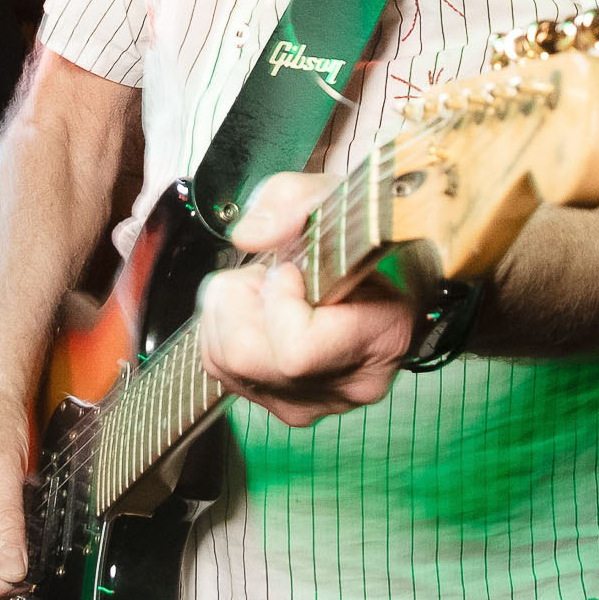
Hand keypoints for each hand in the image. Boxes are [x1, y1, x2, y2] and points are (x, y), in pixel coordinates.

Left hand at [197, 171, 419, 427]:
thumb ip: (292, 200)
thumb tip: (247, 237)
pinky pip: (217, 365)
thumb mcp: (335, 194)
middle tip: (271, 273)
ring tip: (268, 290)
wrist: (377, 268)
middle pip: (244, 357)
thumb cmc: (360, 235)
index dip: (278, 299)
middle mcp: (344, 386)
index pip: (296, 352)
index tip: (293, 269)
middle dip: (240, 298)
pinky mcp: (277, 404)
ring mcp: (311, 404)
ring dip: (230, 309)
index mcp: (380, 339)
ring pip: (223, 360)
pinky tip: (260, 311)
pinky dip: (224, 327)